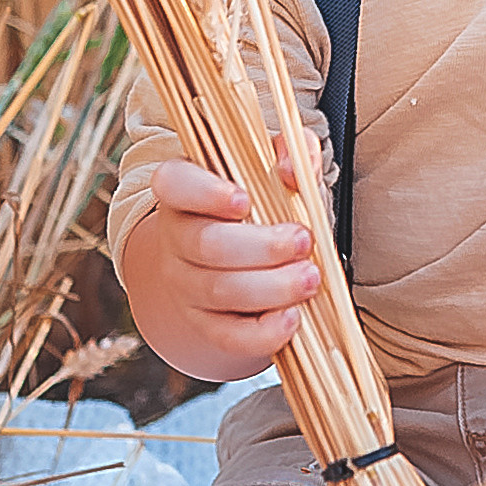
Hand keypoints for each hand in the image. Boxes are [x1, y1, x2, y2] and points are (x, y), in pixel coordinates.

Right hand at [122, 142, 320, 379]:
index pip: (174, 184)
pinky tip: (292, 319)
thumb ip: (292, 150)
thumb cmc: (265, 199)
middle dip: (261, 247)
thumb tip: (290, 171)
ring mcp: (185, 283)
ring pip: (218, 291)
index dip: (204, 193)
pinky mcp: (204, 323)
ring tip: (311, 278)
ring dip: (270, 288)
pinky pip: (226, 335)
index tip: (244, 200)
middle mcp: (176, 235)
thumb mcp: (278, 165)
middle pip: (206, 245)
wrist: (247, 253)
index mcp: (185, 187)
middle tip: (305, 240)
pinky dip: (260, 332)